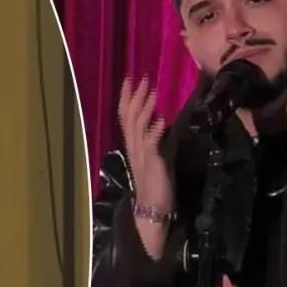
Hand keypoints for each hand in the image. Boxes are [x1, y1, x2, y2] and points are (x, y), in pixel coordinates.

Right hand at [118, 75, 170, 210]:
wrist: (151, 209)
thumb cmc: (154, 184)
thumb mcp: (152, 157)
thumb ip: (152, 140)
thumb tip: (157, 121)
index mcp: (132, 145)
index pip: (125, 116)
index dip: (127, 97)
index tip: (130, 79)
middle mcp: (133, 147)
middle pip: (130, 117)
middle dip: (135, 96)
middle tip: (142, 77)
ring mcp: (141, 154)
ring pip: (138, 126)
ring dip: (146, 108)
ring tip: (152, 92)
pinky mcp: (151, 163)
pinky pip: (150, 144)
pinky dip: (154, 131)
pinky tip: (161, 121)